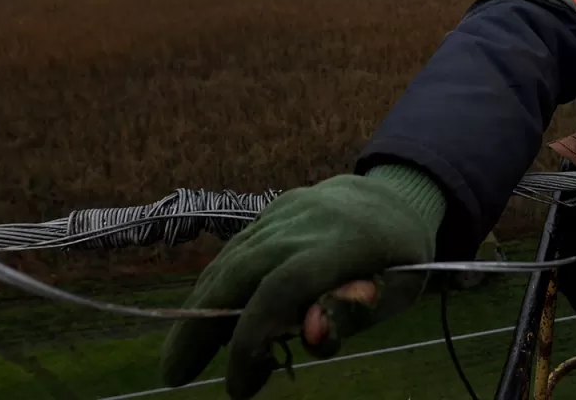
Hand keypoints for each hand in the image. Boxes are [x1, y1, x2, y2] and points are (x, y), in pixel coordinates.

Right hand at [159, 170, 442, 398]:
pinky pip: (234, 251)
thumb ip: (357, 313)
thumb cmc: (401, 255)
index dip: (254, 335)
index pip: (284, 288)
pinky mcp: (271, 213)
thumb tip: (311, 332)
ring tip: (179, 357)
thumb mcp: (401, 290)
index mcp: (342, 243)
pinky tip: (199, 319)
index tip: (239, 384)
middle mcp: (304, 223)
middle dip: (201, 325)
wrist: (395, 194)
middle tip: (174, 374)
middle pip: (240, 272)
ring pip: (229, 261)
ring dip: (197, 308)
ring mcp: (284, 214)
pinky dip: (212, 285)